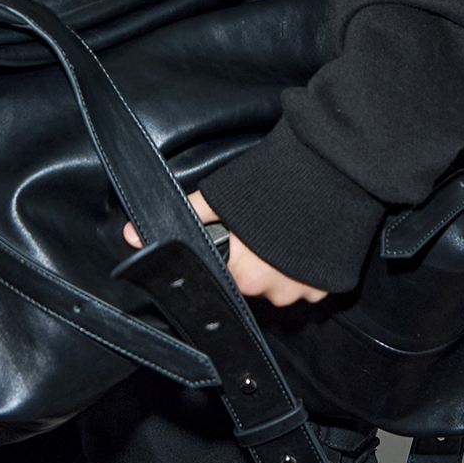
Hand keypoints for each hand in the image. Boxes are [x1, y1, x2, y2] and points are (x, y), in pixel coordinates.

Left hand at [122, 190, 327, 307]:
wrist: (332, 171)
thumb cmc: (273, 181)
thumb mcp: (220, 196)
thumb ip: (182, 217)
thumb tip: (131, 234)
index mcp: (239, 273)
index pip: (221, 281)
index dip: (224, 261)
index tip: (231, 246)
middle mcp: (270, 291)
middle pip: (250, 285)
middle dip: (250, 262)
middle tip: (258, 232)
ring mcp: (301, 291)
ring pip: (278, 287)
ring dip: (277, 267)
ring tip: (282, 233)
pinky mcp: (326, 287)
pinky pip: (307, 286)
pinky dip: (302, 269)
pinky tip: (302, 243)